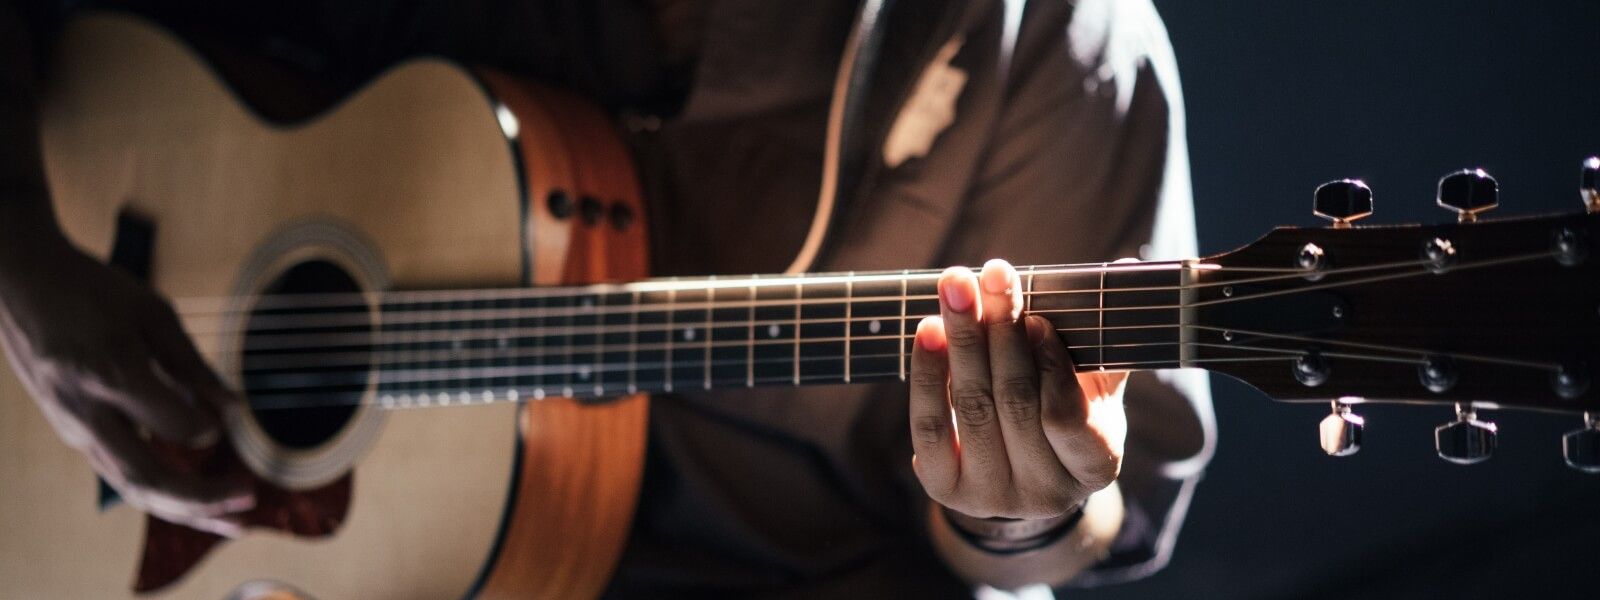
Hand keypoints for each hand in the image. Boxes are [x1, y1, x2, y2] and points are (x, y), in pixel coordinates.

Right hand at [0, 226, 252, 535]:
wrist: (21, 285)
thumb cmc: (93, 291)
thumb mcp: (152, 313)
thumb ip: (193, 365)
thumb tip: (236, 410)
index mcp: (110, 372)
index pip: (171, 423)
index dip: (207, 426)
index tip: (231, 416)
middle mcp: (87, 411)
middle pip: (146, 476)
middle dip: (201, 500)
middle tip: (249, 501)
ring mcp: (75, 428)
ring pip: (132, 486)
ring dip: (186, 510)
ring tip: (234, 521)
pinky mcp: (74, 434)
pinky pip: (121, 474)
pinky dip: (164, 494)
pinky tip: (199, 502)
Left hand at [910, 259, 1127, 518]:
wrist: (1017, 470)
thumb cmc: (1064, 411)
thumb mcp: (1093, 385)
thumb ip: (1104, 336)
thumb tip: (1126, 267)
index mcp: (1094, 467)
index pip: (1067, 417)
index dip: (1051, 366)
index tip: (1037, 319)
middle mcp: (1044, 493)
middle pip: (1014, 403)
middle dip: (1001, 332)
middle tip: (993, 275)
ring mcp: (991, 496)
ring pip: (972, 408)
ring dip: (962, 340)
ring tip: (956, 287)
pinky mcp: (945, 487)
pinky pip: (930, 425)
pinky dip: (929, 374)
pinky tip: (929, 329)